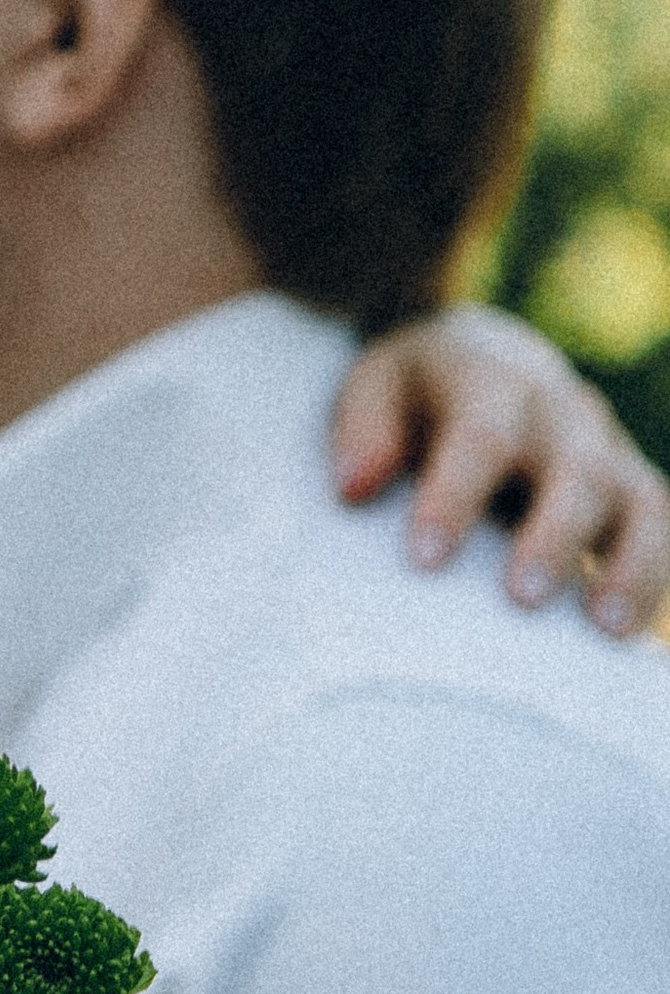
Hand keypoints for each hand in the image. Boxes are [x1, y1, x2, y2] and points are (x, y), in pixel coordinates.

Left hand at [332, 306, 669, 634]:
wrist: (486, 357)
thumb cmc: (416, 394)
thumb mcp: (375, 387)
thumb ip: (363, 428)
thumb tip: (353, 486)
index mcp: (491, 378)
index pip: (480, 435)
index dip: (456, 495)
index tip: (426, 558)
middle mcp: (561, 410)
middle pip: (574, 468)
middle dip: (552, 535)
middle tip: (522, 598)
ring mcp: (605, 447)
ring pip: (638, 499)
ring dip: (629, 563)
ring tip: (604, 628)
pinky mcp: (631, 484)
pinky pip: (662, 526)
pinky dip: (654, 577)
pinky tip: (624, 636)